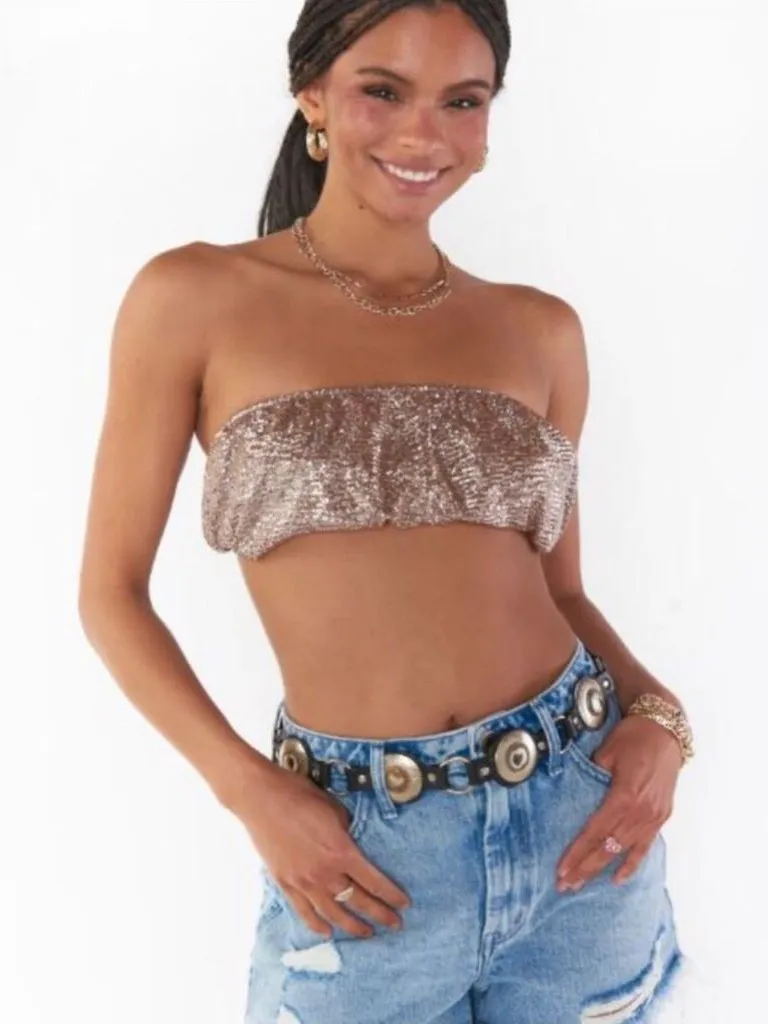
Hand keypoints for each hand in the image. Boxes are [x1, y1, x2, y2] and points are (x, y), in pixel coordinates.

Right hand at [228, 760, 410, 938]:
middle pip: (358, 901)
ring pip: (333, 914)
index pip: (374, 881)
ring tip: (367, 933)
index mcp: (341, 851)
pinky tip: (328, 932)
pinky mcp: (285, 884)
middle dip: (380, 915)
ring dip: (353, 926)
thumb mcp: (333, 809)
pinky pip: (304, 912)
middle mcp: (324, 872)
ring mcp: (303, 882)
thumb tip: (352, 843)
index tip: (404, 904)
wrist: (260, 798)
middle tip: (395, 924)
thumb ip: (346, 831)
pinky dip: (317, 926)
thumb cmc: (299, 795)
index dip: (391, 895)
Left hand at [556, 715, 682, 890]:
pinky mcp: (661, 816)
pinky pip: (645, 846)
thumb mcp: (605, 752)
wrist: (665, 730)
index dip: (577, 853)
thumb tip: (575, 793)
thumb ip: (591, 776)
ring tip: (582, 885)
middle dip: (585, 868)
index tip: (561, 870)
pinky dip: (632, 863)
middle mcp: (641, 812)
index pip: (595, 832)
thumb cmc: (632, 736)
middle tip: (564, 886)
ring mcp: (653, 816)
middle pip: (607, 847)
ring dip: (602, 869)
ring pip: (624, 851)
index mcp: (624, 796)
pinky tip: (618, 879)